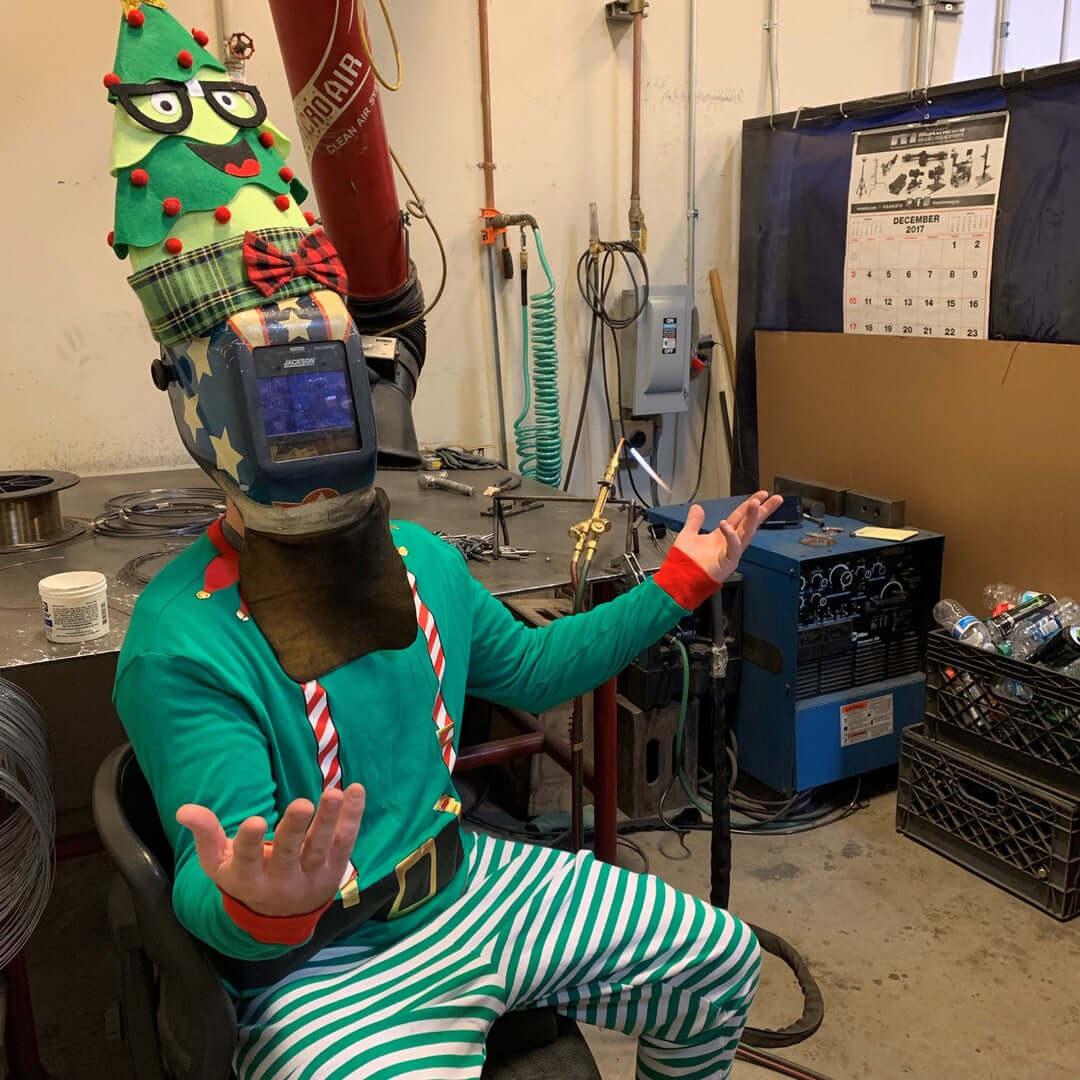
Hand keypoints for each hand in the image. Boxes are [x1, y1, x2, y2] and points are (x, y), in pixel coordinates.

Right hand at [176, 784, 365, 917]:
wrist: (280, 917)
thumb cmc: (245, 878)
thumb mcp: (219, 863)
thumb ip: (205, 834)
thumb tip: (184, 810)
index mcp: (248, 879)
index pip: (248, 861)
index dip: (250, 843)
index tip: (254, 822)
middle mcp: (281, 882)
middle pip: (289, 854)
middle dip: (295, 829)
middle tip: (301, 803)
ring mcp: (310, 877)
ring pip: (320, 848)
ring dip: (329, 820)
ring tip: (334, 794)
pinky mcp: (333, 871)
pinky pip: (344, 842)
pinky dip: (352, 817)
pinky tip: (355, 791)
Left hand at [674, 491, 784, 583]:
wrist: (680, 580)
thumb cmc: (684, 563)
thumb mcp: (688, 535)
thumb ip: (694, 521)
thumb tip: (697, 507)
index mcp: (723, 536)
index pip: (740, 517)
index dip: (749, 505)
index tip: (762, 495)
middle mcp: (730, 543)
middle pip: (750, 523)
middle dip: (762, 511)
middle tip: (775, 499)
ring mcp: (731, 553)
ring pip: (746, 533)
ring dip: (752, 518)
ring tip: (756, 504)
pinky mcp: (728, 562)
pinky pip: (733, 547)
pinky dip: (730, 536)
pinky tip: (726, 524)